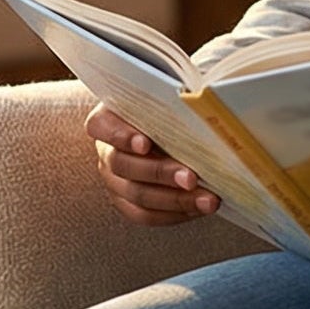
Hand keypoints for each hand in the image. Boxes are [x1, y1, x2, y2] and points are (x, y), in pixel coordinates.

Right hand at [85, 102, 220, 226]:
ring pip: (137, 195)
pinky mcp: (127, 202)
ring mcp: (115, 180)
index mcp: (108, 120)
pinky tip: (198, 209)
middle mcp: (107, 151)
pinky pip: (145, 214)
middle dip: (161, 173)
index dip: (121, 135)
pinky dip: (173, 214)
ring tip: (207, 200)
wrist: (167, 129)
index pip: (102, 125)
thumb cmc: (167, 108)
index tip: (145, 143)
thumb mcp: (165, 98)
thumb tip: (203, 94)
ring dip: (175, 200)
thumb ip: (174, 98)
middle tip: (192, 178)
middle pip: (124, 165)